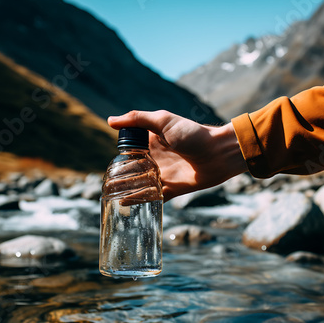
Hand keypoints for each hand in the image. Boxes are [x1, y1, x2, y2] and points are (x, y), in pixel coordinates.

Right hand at [108, 110, 247, 201]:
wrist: (218, 153)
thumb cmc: (193, 134)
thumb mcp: (164, 121)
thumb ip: (138, 119)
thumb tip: (110, 120)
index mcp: (151, 143)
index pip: (128, 152)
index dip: (118, 158)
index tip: (108, 165)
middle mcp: (155, 160)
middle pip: (132, 171)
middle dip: (118, 177)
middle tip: (105, 185)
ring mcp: (163, 175)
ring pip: (139, 185)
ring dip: (126, 190)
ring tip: (110, 196)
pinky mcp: (172, 189)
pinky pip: (153, 197)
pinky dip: (140, 201)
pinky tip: (125, 204)